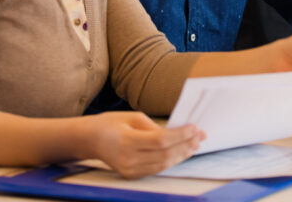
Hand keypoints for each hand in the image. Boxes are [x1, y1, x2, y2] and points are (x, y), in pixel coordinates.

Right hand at [84, 111, 204, 178]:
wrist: (90, 139)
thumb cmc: (111, 123)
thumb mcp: (133, 117)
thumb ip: (155, 127)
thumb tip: (177, 132)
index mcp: (128, 142)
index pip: (161, 141)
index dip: (180, 135)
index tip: (195, 127)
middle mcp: (129, 160)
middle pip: (165, 155)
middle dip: (186, 145)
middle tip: (200, 135)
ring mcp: (130, 170)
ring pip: (163, 165)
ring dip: (182, 154)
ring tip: (196, 144)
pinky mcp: (131, 175)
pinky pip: (156, 169)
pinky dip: (171, 160)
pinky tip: (182, 152)